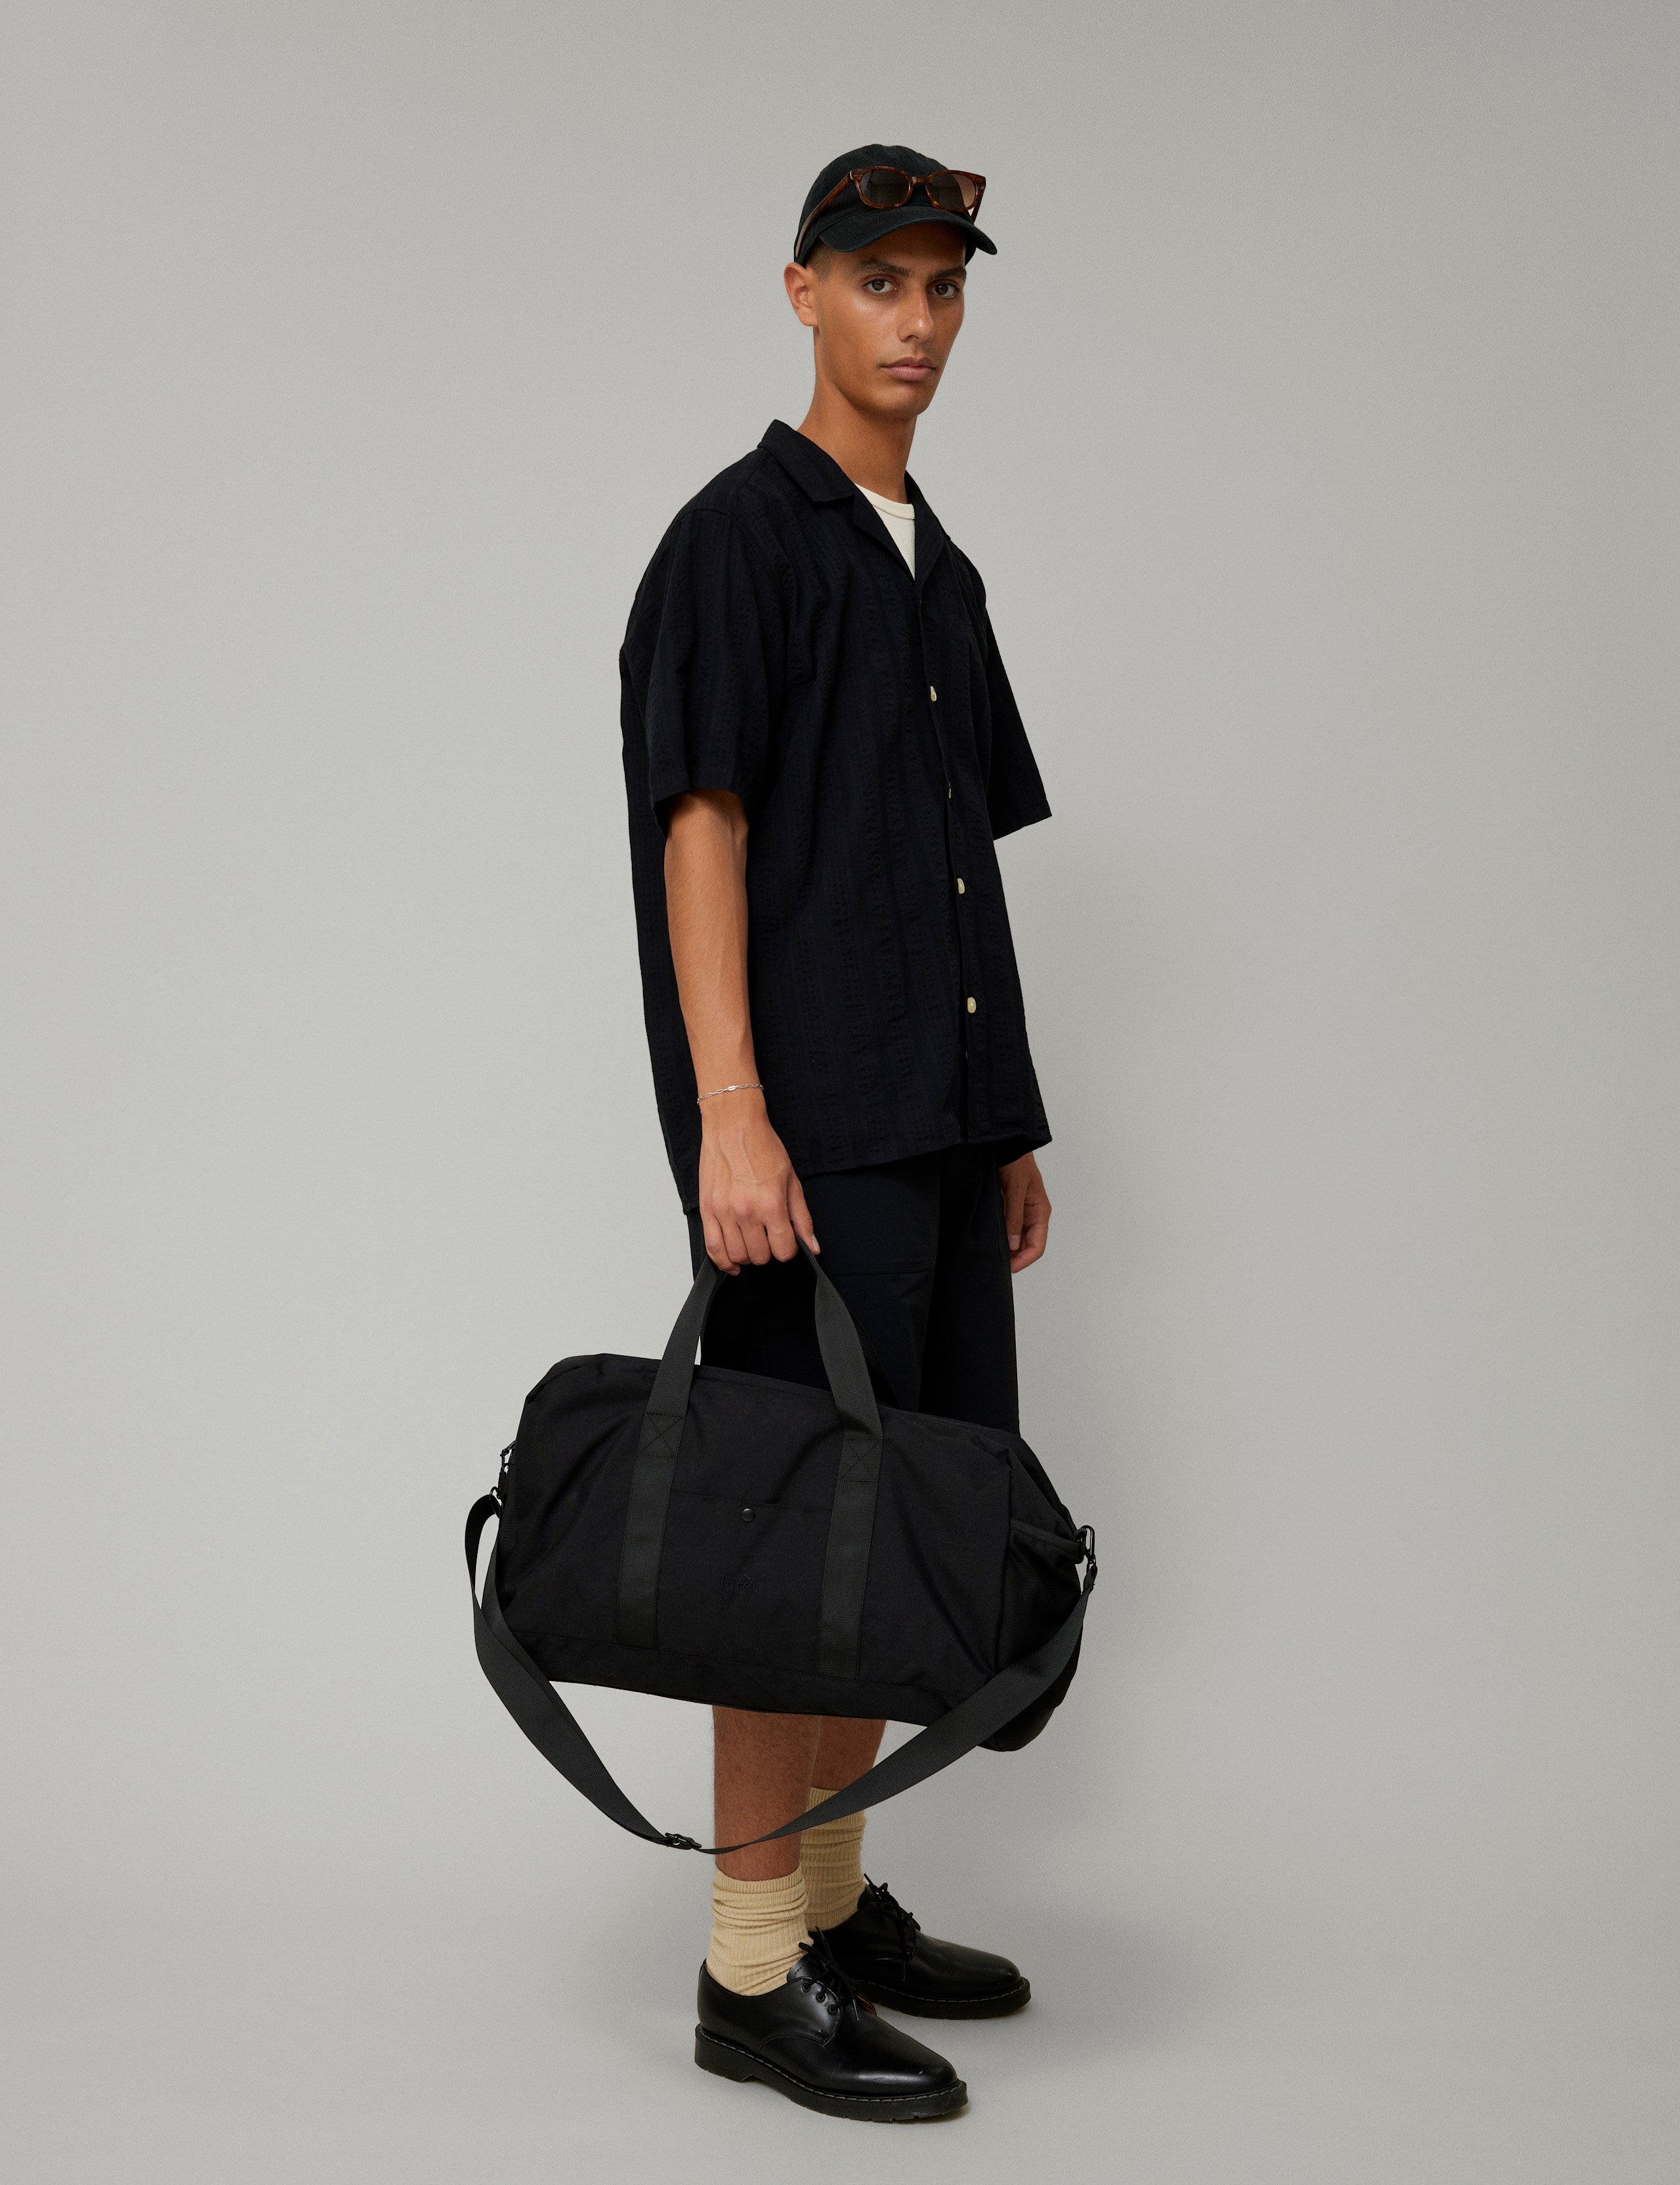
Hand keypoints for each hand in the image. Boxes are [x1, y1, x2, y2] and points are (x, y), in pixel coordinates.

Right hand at [697, 1090, 818, 1273]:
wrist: (733, 1127)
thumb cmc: (763, 1149)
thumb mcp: (792, 1182)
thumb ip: (802, 1218)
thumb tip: (813, 1246)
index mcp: (772, 1204)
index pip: (783, 1251)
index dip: (788, 1250)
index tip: (786, 1240)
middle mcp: (747, 1212)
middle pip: (760, 1256)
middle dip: (768, 1252)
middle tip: (769, 1237)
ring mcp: (724, 1212)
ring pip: (737, 1256)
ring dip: (748, 1256)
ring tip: (752, 1242)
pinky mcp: (707, 1210)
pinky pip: (713, 1249)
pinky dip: (723, 1261)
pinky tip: (732, 1262)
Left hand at [999, 1151, 1050, 1273]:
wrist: (1006, 1141)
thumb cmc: (1015, 1161)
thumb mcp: (1015, 1189)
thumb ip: (1013, 1217)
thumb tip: (1012, 1245)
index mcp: (1040, 1211)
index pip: (1037, 1246)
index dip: (1024, 1261)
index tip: (1007, 1269)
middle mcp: (1033, 1214)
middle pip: (1027, 1246)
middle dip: (1014, 1258)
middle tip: (994, 1265)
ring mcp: (1022, 1211)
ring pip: (1018, 1239)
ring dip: (1008, 1249)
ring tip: (991, 1255)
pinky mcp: (1010, 1206)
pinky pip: (1009, 1228)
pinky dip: (1002, 1237)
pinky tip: (990, 1240)